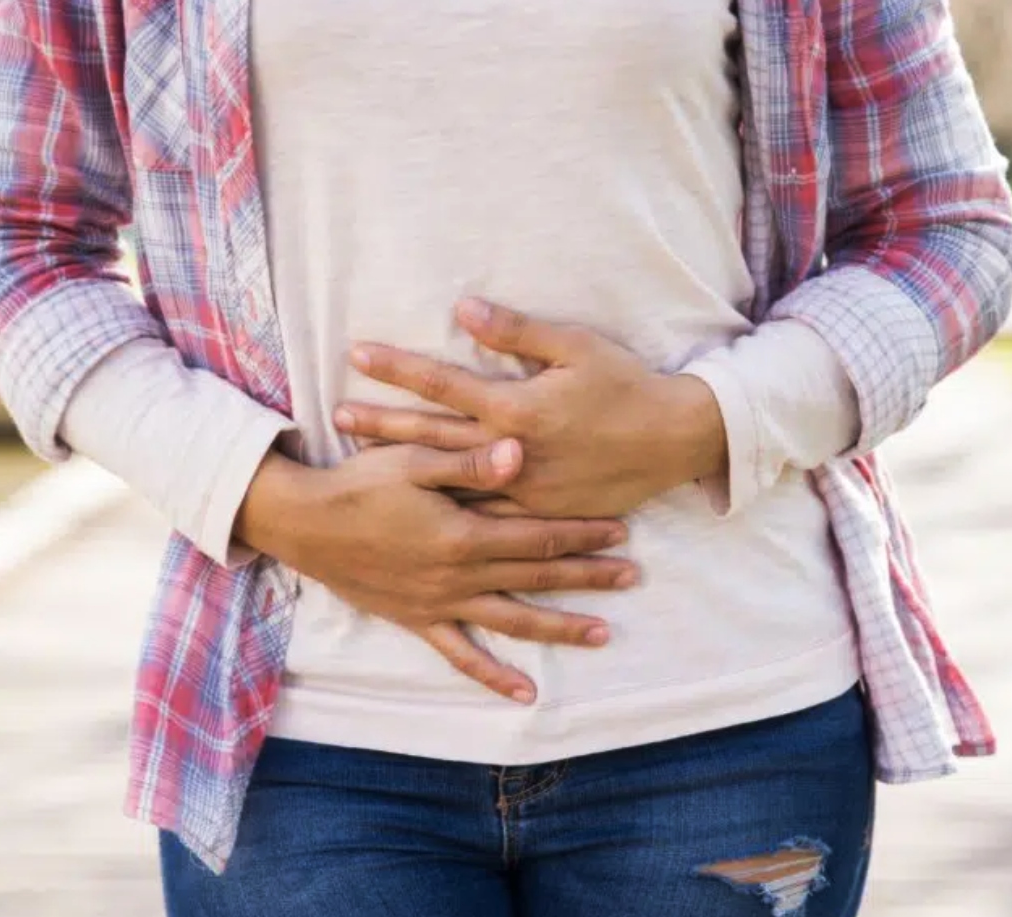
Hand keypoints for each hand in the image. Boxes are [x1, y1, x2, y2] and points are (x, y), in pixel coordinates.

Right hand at [234, 440, 637, 701]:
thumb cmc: (357, 483)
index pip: (537, 535)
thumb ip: (468, 461)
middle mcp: (457, 576)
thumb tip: (520, 453)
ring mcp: (439, 604)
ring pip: (511, 621)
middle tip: (632, 576)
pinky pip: (461, 655)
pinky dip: (493, 675)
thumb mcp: (411, 460)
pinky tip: (525, 693)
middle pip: (536, 578)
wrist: (303, 524)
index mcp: (462, 533)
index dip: (581, 532)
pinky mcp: (418, 620)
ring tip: (602, 634)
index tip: (620, 529)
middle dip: (587, 576)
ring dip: (559, 627)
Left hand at [336, 299, 728, 517]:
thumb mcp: (576, 346)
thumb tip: (464, 306)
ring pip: (450, 481)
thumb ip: (516, 331)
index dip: (398, 367)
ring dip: (403, 470)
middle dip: (381, 424)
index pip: (442, 384)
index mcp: (516, 408)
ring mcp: (522, 490)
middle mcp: (511, 454)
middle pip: (432, 437)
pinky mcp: (537, 514)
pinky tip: (416, 506)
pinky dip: (446, 507)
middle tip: (338, 417)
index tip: (357, 354)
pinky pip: (483, 514)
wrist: (673, 442)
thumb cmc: (626, 386)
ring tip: (361, 462)